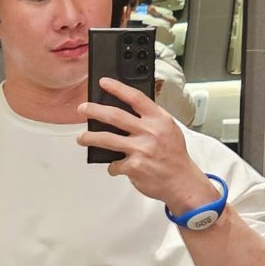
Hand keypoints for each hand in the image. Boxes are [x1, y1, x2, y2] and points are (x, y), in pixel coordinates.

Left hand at [77, 77, 216, 214]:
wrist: (182, 182)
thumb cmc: (174, 156)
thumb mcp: (169, 130)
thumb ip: (150, 119)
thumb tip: (126, 112)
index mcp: (159, 119)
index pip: (135, 97)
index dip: (117, 88)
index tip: (103, 83)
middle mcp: (150, 132)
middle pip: (115, 116)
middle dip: (94, 111)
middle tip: (82, 109)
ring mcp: (141, 149)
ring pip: (107, 139)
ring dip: (90, 138)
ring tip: (82, 138)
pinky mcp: (134, 167)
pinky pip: (114, 164)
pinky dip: (113, 167)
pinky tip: (116, 167)